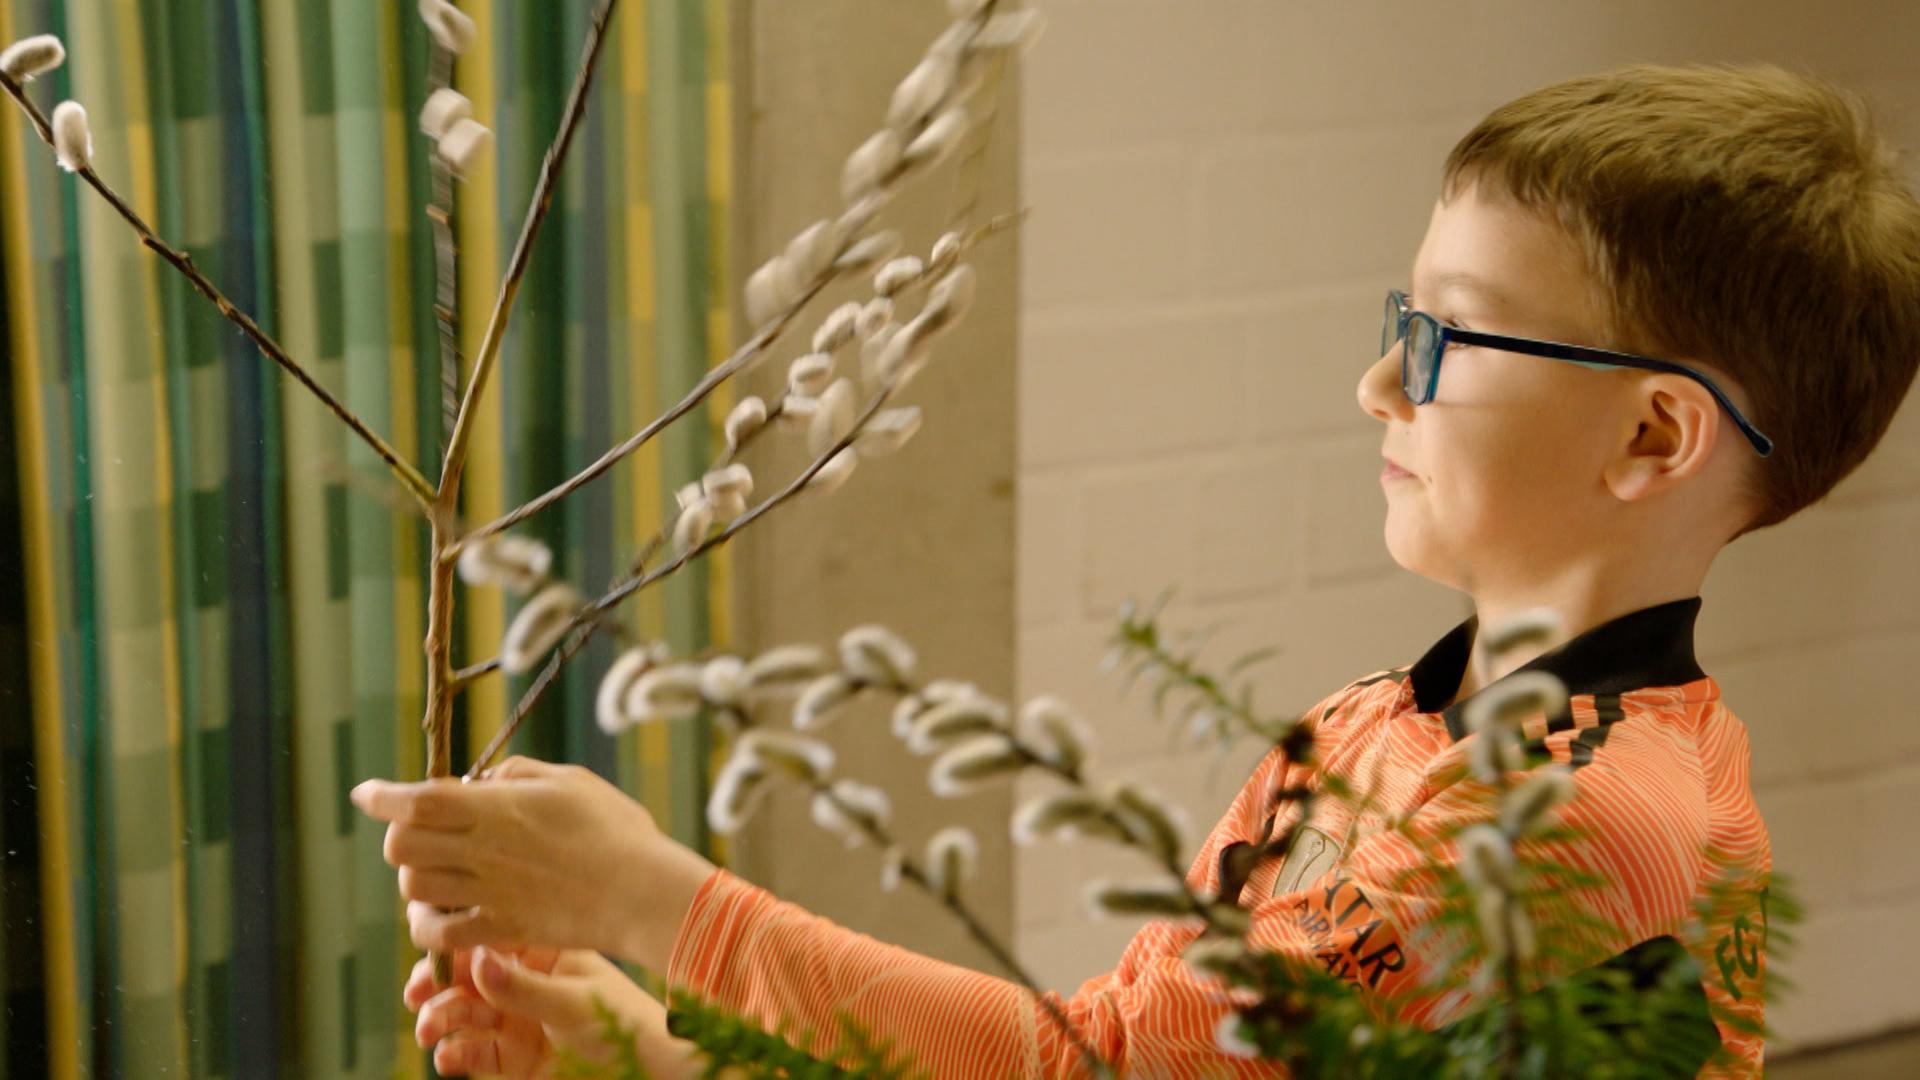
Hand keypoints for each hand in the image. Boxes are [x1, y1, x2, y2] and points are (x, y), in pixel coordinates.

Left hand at [352, 755, 718, 967]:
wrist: (641, 890)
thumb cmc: (615, 829)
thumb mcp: (571, 781)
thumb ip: (519, 774)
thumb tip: (483, 779)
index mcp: (497, 808)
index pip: (417, 799)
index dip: (382, 796)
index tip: (365, 793)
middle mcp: (483, 850)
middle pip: (401, 845)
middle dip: (401, 836)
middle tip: (422, 835)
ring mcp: (489, 893)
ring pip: (414, 888)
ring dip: (416, 878)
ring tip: (439, 873)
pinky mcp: (501, 929)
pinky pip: (439, 935)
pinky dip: (429, 926)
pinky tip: (442, 917)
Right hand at [408, 944, 703, 1077]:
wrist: (648, 1073)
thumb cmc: (623, 1025)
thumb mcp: (573, 1002)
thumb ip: (523, 986)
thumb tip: (476, 957)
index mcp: (545, 953)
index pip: (491, 939)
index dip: (456, 942)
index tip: (428, 946)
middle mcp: (525, 983)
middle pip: (467, 977)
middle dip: (436, 984)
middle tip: (416, 993)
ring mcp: (517, 1020)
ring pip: (462, 1014)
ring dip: (439, 1019)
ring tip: (430, 1031)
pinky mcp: (513, 1059)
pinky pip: (473, 1053)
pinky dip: (454, 1055)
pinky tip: (447, 1058)